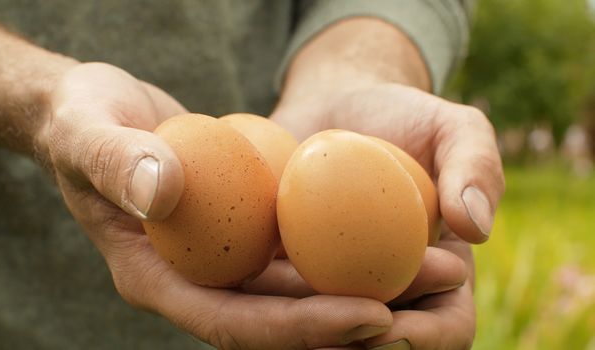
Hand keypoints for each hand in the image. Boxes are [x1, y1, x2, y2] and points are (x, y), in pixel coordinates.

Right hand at [38, 62, 399, 348]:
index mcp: (156, 278)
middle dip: (355, 314)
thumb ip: (118, 161)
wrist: (93, 112)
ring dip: (366, 281)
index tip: (373, 315)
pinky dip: (343, 246)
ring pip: (300, 286)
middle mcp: (195, 279)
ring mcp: (220, 257)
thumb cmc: (84, 121)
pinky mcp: (241, 230)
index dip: (302, 328)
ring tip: (436, 266)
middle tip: (428, 295)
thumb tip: (164, 189)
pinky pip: (298, 247)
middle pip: (281, 316)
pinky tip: (393, 233)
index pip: (234, 321)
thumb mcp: (89, 131)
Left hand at [270, 17, 504, 348]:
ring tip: (275, 313)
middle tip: (323, 333)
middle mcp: (386, 290)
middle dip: (355, 345)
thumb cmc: (406, 118)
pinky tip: (240, 289)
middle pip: (378, 342)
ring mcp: (333, 285)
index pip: (446, 327)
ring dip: (300, 331)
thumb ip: (476, 168)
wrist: (341, 106)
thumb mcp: (454, 130)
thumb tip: (474, 228)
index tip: (388, 322)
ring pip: (320, 330)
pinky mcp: (288, 270)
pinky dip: (262, 300)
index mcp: (438, 276)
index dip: (425, 340)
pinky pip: (274, 296)